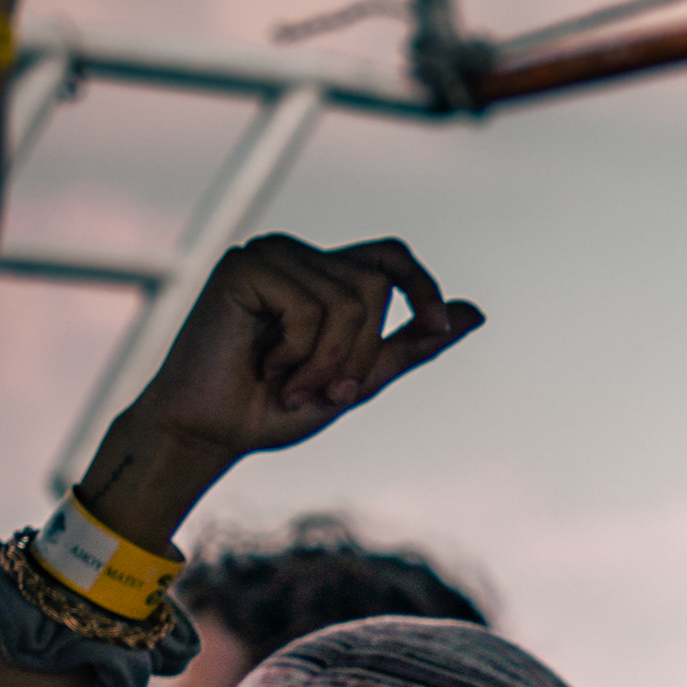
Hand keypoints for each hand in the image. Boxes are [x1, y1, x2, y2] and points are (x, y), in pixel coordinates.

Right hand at [80, 235, 482, 543]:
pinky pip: (310, 307)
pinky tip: (266, 366)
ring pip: (349, 299)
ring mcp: (267, 255)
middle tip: (324, 391)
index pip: (391, 255)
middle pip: (375, 287)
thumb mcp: (361, 379)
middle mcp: (296, 256)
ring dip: (330, 362)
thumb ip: (411, 344)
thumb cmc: (276, 408)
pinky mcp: (243, 266)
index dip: (422, 285)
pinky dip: (300, 353)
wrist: (211, 431)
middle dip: (362, 354)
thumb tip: (475, 313)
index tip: (437, 326)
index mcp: (322, 276)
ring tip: (293, 385)